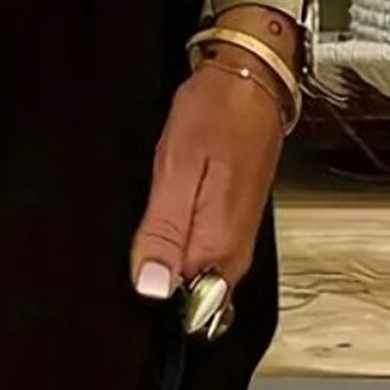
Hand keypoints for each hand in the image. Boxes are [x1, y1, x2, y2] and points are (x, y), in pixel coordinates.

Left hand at [129, 53, 283, 304]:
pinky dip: (179, 241)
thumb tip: (151, 286)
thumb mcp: (176, 169)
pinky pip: (202, 254)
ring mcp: (237, 240)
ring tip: (155, 216)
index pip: (180, 306)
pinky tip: (169, 214)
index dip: (150, 287)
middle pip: (188, 297)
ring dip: (168, 257)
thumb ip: (163, 232)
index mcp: (217, 246)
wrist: (251, 83)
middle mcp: (233, 253)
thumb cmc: (216, 114)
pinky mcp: (235, 225)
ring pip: (194, 276)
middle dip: (158, 276)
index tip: (138, 261)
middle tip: (144, 231)